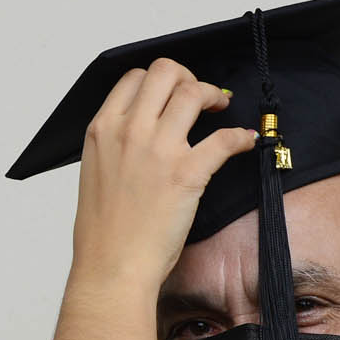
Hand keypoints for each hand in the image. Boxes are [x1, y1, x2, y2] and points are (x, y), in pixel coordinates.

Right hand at [70, 58, 255, 286]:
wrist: (111, 267)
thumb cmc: (102, 232)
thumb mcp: (95, 173)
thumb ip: (114, 145)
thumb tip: (141, 133)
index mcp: (101, 130)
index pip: (133, 78)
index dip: (158, 80)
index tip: (172, 93)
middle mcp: (128, 131)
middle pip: (165, 72)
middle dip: (188, 77)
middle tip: (199, 96)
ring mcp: (158, 149)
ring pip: (193, 92)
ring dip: (213, 95)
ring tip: (220, 108)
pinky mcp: (186, 173)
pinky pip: (224, 138)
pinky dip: (240, 135)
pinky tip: (245, 140)